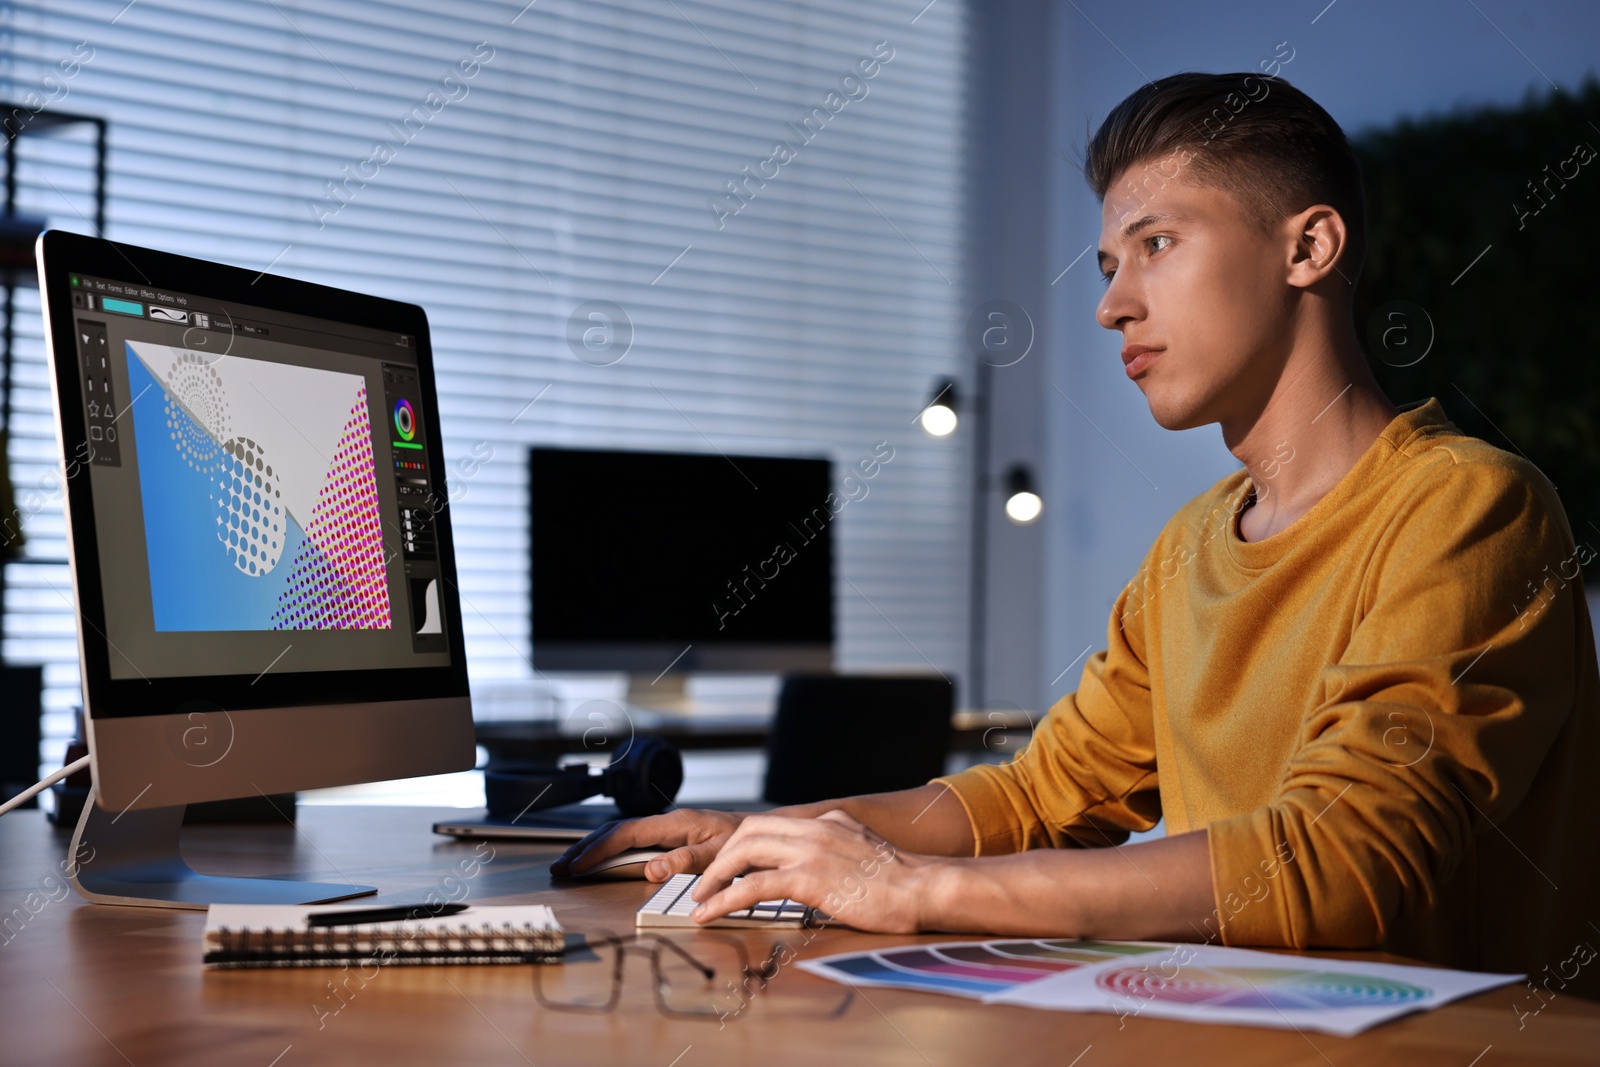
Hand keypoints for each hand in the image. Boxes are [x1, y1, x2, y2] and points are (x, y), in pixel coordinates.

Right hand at [548, 808, 747, 880]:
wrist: (765, 831)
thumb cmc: (747, 843)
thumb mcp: (721, 854)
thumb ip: (688, 861)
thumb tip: (652, 868)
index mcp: (676, 824)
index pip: (627, 835)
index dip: (598, 851)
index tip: (576, 867)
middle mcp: (668, 823)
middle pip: (616, 832)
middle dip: (586, 849)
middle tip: (560, 868)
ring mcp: (669, 829)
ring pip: (622, 835)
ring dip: (595, 850)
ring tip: (571, 866)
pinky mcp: (672, 837)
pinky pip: (635, 841)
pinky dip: (612, 851)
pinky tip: (601, 862)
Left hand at [690, 810, 936, 933]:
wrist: (926, 888)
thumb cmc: (903, 885)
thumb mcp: (866, 855)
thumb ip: (839, 854)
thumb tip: (819, 873)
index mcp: (829, 822)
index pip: (770, 825)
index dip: (740, 846)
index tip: (726, 868)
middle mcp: (816, 828)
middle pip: (749, 832)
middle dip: (721, 858)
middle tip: (706, 885)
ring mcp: (812, 849)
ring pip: (744, 852)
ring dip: (715, 877)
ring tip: (701, 900)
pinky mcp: (810, 877)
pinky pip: (753, 885)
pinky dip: (725, 898)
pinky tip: (710, 914)